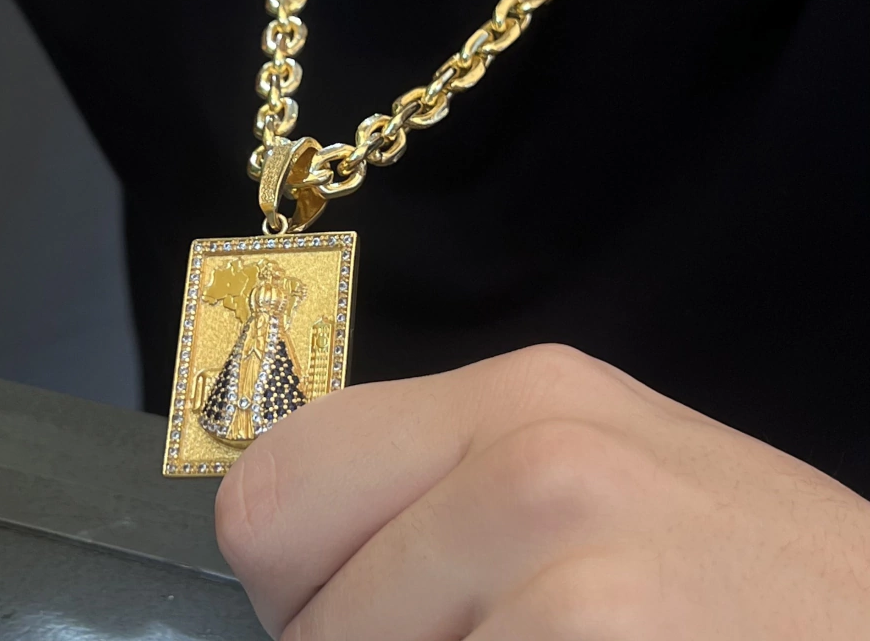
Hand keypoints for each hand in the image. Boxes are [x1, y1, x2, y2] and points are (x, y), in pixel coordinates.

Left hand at [215, 344, 869, 639]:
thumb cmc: (737, 585)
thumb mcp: (592, 490)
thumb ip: (445, 497)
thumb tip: (295, 556)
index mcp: (520, 394)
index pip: (273, 478)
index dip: (296, 572)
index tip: (353, 610)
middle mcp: (537, 451)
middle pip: (282, 566)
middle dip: (336, 639)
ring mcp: (572, 561)